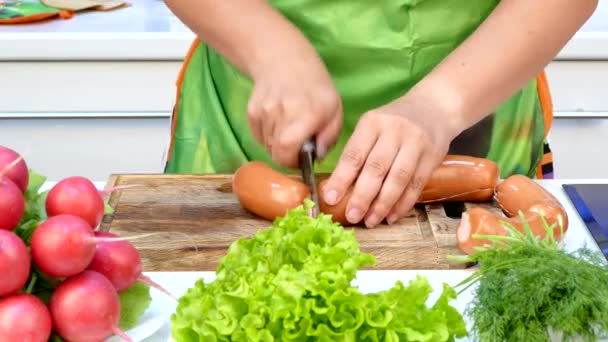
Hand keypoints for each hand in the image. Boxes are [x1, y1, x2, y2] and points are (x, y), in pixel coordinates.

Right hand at [247, 53, 342, 168]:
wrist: (284, 59)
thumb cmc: (315, 87)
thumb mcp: (334, 110)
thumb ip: (329, 137)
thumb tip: (318, 157)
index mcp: (304, 116)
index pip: (286, 154)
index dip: (292, 163)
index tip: (301, 159)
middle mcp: (281, 115)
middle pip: (275, 153)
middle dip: (286, 155)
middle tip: (297, 145)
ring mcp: (263, 112)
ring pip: (267, 145)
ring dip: (277, 144)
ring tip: (288, 127)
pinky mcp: (252, 111)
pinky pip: (258, 135)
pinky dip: (267, 135)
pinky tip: (278, 120)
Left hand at [321, 89, 464, 227]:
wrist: (434, 107)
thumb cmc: (393, 123)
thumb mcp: (372, 126)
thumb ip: (357, 152)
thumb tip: (336, 188)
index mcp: (372, 123)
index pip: (354, 154)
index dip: (341, 178)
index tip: (330, 198)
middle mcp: (394, 131)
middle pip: (376, 168)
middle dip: (362, 196)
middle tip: (352, 216)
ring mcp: (416, 143)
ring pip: (398, 179)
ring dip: (383, 204)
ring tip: (371, 220)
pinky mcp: (432, 156)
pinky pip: (416, 185)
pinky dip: (403, 204)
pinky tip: (391, 216)